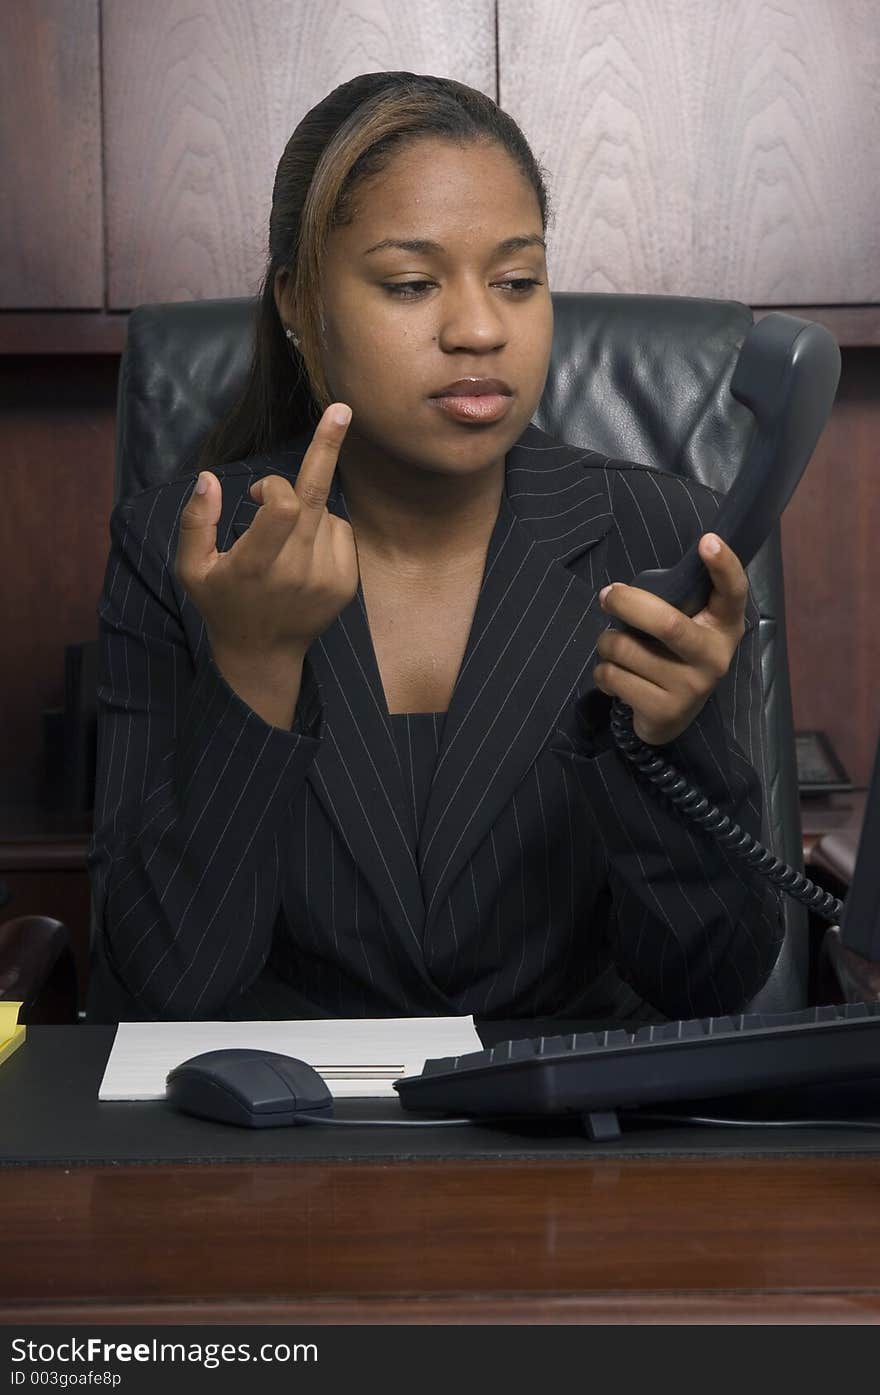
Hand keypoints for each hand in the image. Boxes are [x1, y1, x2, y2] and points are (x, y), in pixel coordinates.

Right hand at [175, 403, 358, 660]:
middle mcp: (296, 572)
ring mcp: (327, 580)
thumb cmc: (221, 604)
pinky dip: (323, 528)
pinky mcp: (346, 584)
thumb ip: (195, 522)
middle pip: (315, 496)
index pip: (282, 508)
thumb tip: (208, 477)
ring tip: (282, 542)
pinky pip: (340, 530)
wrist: (263, 655)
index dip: (273, 485)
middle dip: (326, 447)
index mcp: (255, 566)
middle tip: (342, 408)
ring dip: (304, 510)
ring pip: (324, 512)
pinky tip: (303, 552)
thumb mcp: (192, 569)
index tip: (260, 489)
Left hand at [593, 533, 748, 745]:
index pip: (733, 591)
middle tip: (606, 595)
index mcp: (724, 626)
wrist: (672, 718)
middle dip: (626, 603)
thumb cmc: (675, 655)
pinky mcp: (664, 711)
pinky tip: (616, 677)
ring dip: (606, 643)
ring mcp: (691, 687)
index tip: (707, 540)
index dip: (723, 565)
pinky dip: (602, 672)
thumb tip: (621, 591)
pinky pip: (613, 677)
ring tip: (615, 648)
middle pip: (666, 623)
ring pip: (626, 649)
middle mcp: (714, 657)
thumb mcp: (687, 627)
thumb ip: (674, 604)